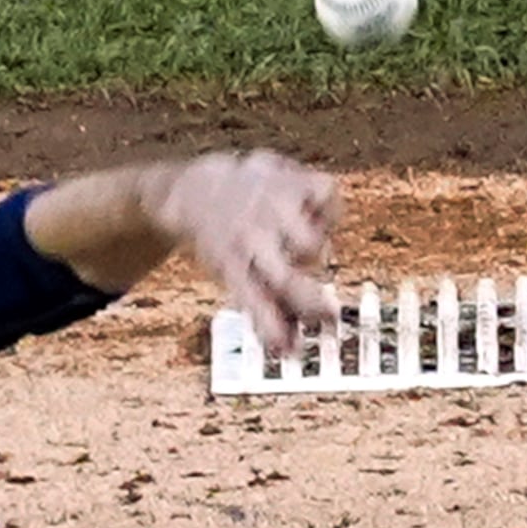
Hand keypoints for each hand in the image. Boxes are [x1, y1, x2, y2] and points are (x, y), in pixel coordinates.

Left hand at [153, 153, 339, 356]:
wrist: (199, 190)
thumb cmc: (225, 241)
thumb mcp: (233, 276)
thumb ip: (264, 312)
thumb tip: (290, 349)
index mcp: (234, 265)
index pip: (256, 303)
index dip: (276, 328)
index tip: (294, 349)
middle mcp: (252, 236)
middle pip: (288, 279)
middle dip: (312, 302)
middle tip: (328, 313)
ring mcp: (273, 204)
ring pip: (313, 243)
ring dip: (317, 249)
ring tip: (302, 245)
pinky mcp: (292, 178)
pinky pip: (328, 197)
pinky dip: (327, 207)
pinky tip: (311, 212)